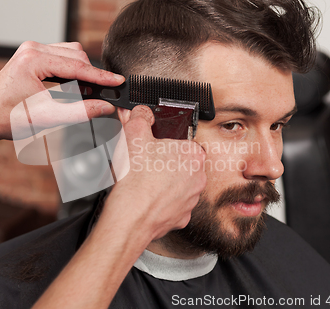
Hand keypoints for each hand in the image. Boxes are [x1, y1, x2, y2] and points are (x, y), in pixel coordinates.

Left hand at [0, 41, 124, 140]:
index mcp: (33, 60)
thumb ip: (80, 112)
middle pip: (76, 55)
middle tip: (101, 95)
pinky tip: (75, 85)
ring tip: (88, 92)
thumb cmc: (8, 119)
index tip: (118, 81)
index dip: (101, 76)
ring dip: (82, 71)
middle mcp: (32, 49)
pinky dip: (71, 70)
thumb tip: (105, 106)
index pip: (77, 65)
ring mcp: (30, 50)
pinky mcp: (31, 55)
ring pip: (70, 53)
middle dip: (91, 74)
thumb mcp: (48, 118)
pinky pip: (60, 56)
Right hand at [104, 106, 206, 241]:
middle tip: (147, 166)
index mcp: (193, 154)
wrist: (130, 216)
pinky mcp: (182, 217)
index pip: (183, 142)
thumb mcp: (133, 135)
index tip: (154, 149)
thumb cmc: (136, 179)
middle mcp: (198, 177)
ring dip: (165, 184)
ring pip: (179, 185)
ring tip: (146, 183)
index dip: (165, 144)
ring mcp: (192, 199)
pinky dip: (162, 203)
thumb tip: (142, 113)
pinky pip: (173, 205)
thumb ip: (140, 117)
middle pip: (182, 164)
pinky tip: (148, 199)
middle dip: (166, 164)